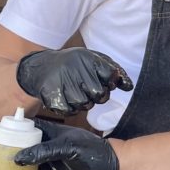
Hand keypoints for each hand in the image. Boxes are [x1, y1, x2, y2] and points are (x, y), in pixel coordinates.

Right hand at [15, 120, 119, 169]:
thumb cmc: (94, 151)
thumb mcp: (68, 147)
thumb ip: (45, 151)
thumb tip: (19, 158)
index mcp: (50, 133)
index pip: (26, 129)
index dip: (10, 130)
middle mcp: (46, 148)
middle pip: (21, 147)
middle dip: (5, 149)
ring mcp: (47, 164)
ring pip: (24, 165)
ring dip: (11, 167)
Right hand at [16, 48, 131, 114]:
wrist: (41, 67)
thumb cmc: (74, 65)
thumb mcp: (94, 60)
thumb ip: (114, 71)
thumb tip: (129, 86)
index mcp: (88, 59)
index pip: (111, 76)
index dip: (111, 82)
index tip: (106, 81)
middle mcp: (76, 69)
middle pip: (100, 95)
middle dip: (98, 96)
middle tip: (88, 89)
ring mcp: (63, 82)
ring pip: (85, 105)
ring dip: (83, 102)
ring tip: (76, 92)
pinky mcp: (52, 95)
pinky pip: (70, 111)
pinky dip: (70, 108)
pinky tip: (66, 98)